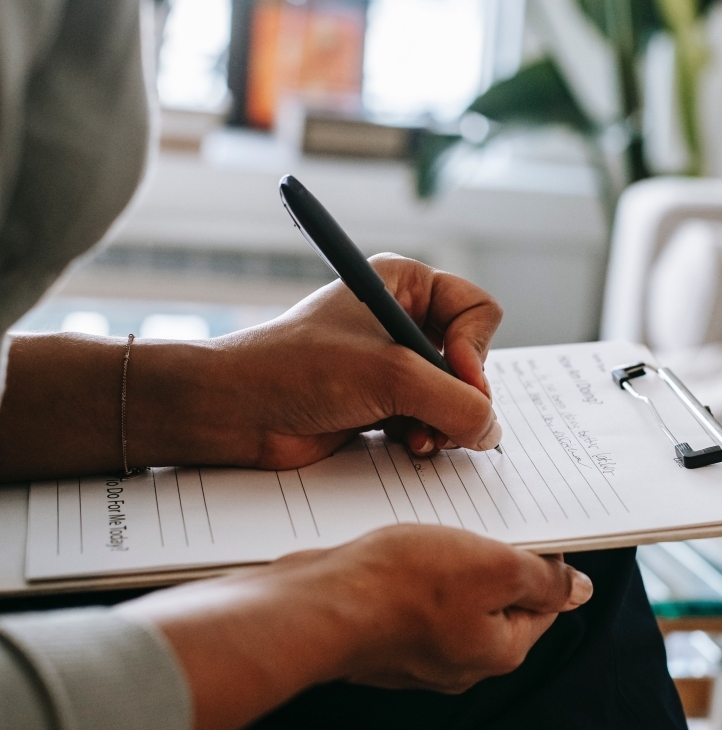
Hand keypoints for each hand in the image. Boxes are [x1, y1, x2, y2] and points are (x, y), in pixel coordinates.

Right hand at [119, 524, 592, 729]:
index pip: (543, 602)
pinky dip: (413, 571)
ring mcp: (418, 651)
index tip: (528, 525)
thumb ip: (542, 579)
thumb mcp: (491, 567)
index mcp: (498, 649)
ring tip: (434, 527)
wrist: (318, 604)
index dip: (542, 559)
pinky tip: (399, 547)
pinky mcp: (384, 634)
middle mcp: (461, 659)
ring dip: (450, 560)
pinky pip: (413, 597)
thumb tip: (579, 590)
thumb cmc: (401, 585)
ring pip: (452, 595)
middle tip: (477, 518)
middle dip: (491, 557)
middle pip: (496, 599)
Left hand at [129, 253, 503, 470]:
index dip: (476, 350)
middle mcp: (402, 319)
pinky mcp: (381, 401)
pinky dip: (426, 436)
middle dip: (459, 396)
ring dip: (443, 422)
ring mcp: (392, 363)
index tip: (456, 378)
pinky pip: (430, 419)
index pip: (478, 311)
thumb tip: (492, 431)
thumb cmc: (298, 369)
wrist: (237, 410)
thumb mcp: (390, 375)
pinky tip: (406, 445)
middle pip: (470, 359)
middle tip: (438, 419)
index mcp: (404, 284)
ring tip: (418, 438)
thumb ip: (456, 402)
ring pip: (453, 396)